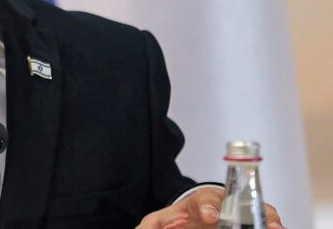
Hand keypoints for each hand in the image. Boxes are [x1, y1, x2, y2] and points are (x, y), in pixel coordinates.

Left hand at [136, 187, 284, 228]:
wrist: (185, 221)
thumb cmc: (174, 223)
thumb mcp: (157, 224)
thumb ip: (150, 227)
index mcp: (195, 203)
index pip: (202, 200)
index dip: (207, 206)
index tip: (210, 216)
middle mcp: (220, 205)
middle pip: (237, 201)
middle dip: (248, 210)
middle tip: (258, 222)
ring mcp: (236, 215)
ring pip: (255, 210)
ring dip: (267, 218)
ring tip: (274, 227)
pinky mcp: (246, 223)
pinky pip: (262, 222)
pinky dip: (271, 223)